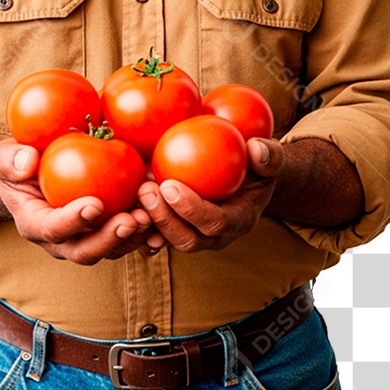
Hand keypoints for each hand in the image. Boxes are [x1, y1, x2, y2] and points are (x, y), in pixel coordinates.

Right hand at [0, 138, 164, 264]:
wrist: (33, 175)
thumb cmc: (18, 165)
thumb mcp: (5, 157)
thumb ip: (10, 159)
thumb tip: (27, 161)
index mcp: (35, 225)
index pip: (53, 230)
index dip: (73, 221)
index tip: (94, 204)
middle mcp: (62, 241)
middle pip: (86, 251)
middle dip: (110, 238)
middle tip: (131, 218)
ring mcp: (87, 239)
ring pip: (112, 249)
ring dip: (133, 237)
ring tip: (152, 216)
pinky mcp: (108, 231)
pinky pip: (130, 239)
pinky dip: (147, 233)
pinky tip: (165, 220)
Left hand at [136, 138, 284, 251]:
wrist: (244, 178)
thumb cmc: (256, 164)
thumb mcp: (268, 158)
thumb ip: (268, 155)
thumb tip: (256, 148)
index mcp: (238, 220)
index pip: (215, 224)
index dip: (192, 210)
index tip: (170, 185)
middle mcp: (214, 236)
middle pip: (187, 239)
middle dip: (164, 219)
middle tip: (145, 190)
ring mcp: (192, 234)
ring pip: (165, 240)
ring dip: (146, 222)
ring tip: (131, 194)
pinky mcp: (173, 228)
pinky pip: (151, 232)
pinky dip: (136, 222)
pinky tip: (121, 201)